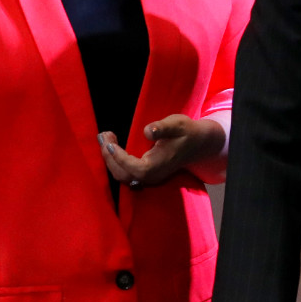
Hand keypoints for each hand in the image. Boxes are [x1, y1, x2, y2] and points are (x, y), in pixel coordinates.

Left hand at [99, 115, 225, 188]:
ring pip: (121, 174)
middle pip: (121, 174)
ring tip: (105, 137)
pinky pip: (125, 172)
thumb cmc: (186, 132)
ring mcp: (148, 177)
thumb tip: (147, 131)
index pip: (131, 166)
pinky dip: (115, 160)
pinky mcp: (146, 174)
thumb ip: (162, 128)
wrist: (198, 143)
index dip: (117, 155)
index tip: (108, 141)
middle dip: (108, 156)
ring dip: (109, 158)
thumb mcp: (177, 124)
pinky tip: (112, 145)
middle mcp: (150, 176)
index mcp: (156, 167)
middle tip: (102, 135)